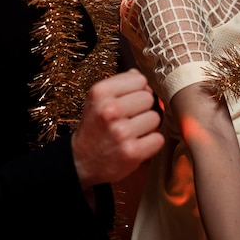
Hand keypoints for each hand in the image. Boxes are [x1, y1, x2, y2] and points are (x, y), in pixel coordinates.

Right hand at [71, 69, 163, 189]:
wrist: (81, 161)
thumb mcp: (99, 98)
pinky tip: (137, 143)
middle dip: (142, 108)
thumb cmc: (95, 126)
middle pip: (149, 98)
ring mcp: (122, 132)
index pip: (139, 79)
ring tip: (132, 131)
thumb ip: (121, 83)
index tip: (128, 100)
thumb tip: (142, 78)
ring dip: (147, 126)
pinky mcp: (132, 152)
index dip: (137, 90)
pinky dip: (151, 142)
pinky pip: (158, 138)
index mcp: (101, 92)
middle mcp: (110, 110)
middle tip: (129, 118)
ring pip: (155, 118)